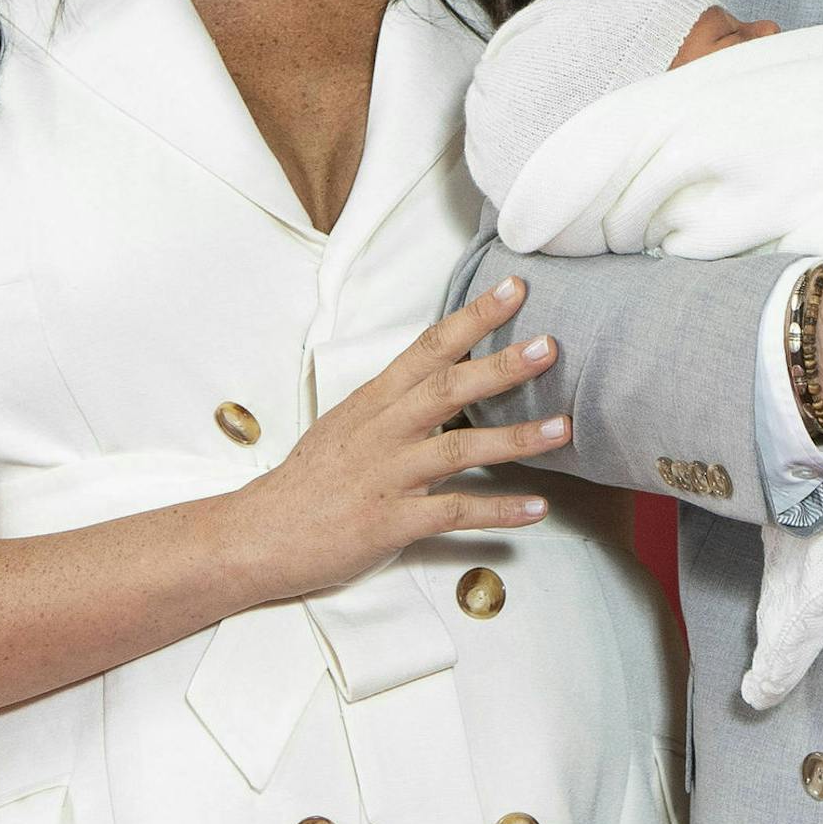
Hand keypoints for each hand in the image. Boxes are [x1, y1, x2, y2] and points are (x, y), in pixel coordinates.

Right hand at [233, 277, 568, 600]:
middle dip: (502, 365)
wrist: (259, 534)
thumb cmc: (311, 477)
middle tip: (550, 346)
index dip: (473, 317)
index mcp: (375, 400)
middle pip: (448, 388)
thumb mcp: (350, 422)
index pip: (428, 347)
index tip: (514, 290)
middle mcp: (383, 431)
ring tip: (563, 429)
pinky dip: (498, 511)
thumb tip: (448, 370)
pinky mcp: (390, 523)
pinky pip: (453, 513)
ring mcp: (388, 476)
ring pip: (458, 449)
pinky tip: (537, 508)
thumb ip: (398, 399)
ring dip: (515, 439)